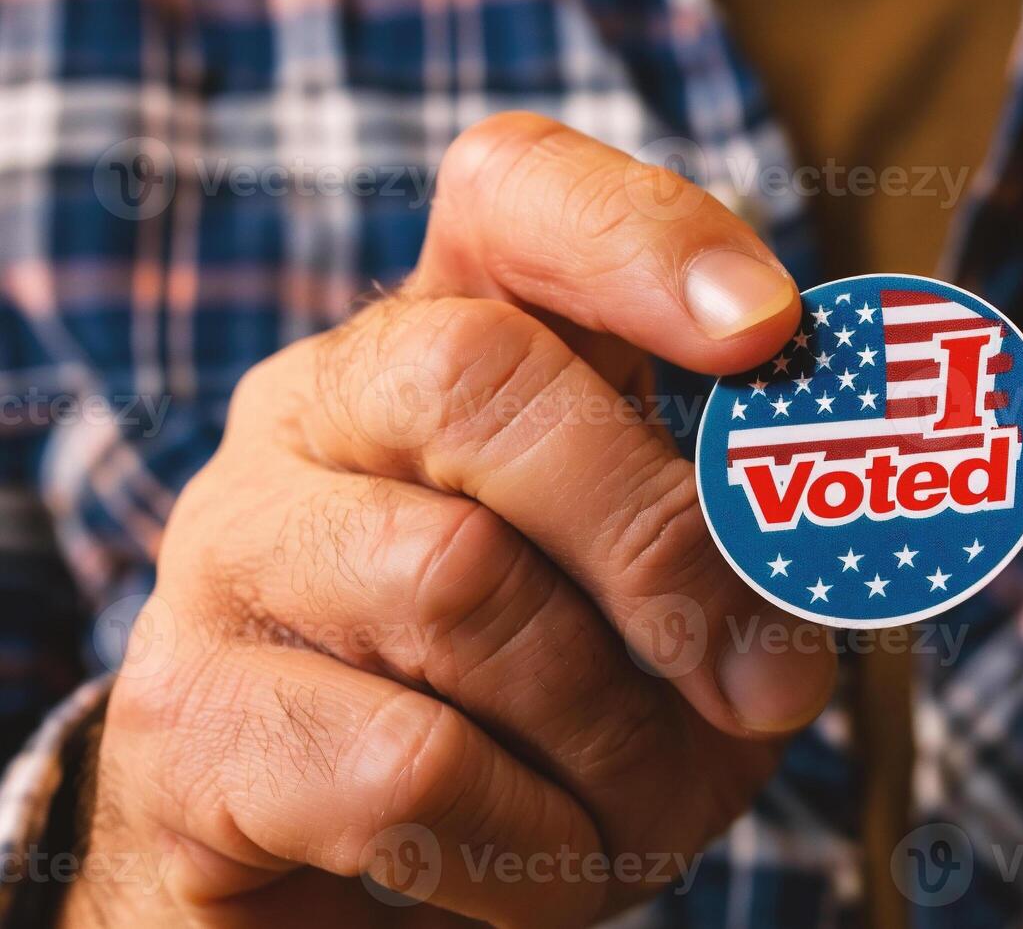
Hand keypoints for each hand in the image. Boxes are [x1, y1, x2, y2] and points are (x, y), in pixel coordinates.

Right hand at [61, 113, 837, 926]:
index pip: (513, 194)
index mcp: (447, 343)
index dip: (644, 235)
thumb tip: (803, 613)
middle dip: (658, 536)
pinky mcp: (185, 721)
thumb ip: (742, 564)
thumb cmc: (548, 712)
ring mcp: (226, 552)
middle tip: (767, 683)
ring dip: (613, 739)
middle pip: (478, 377)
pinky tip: (542, 863)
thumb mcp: (672, 615)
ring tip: (646, 813)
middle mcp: (311, 412)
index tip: (768, 327)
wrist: (346, 871)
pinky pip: (400, 769)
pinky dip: (527, 842)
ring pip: (454, 587)